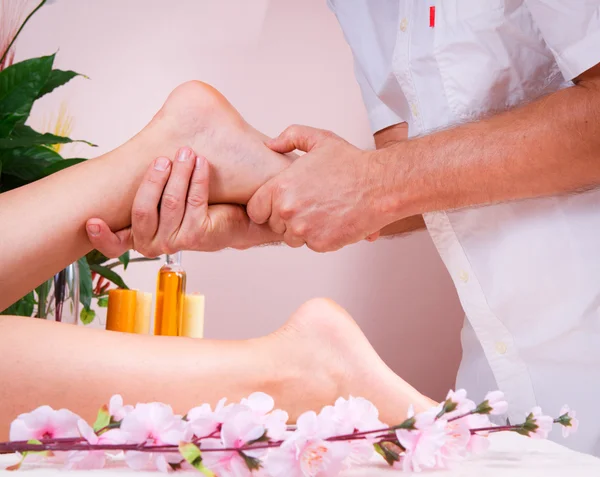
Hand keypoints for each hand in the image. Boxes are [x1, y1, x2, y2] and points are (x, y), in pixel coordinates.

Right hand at [85, 147, 280, 256]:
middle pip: (143, 210)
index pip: (113, 245)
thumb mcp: (162, 200)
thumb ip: (145, 191)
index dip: (102, 236)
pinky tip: (201, 164)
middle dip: (153, 179)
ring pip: (171, 202)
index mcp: (138, 237)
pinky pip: (195, 201)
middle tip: (163, 158)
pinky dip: (198, 178)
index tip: (92, 221)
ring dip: (180, 173)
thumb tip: (124, 161)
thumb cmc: (192, 207)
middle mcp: (152, 244)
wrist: (232, 220)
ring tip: (187, 153)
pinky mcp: (197, 236)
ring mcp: (175, 242)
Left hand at [247, 126, 397, 251]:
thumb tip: (271, 144)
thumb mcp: (319, 139)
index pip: (256, 210)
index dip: (267, 207)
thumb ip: (290, 137)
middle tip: (308, 204)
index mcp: (281, 188)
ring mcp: (304, 230)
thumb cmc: (352, 164)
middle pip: (274, 225)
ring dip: (302, 229)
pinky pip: (311, 245)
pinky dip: (320, 236)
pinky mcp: (320, 244)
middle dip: (286, 217)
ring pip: (291, 238)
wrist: (380, 186)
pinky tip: (332, 220)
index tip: (280, 203)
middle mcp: (288, 211)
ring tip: (321, 212)